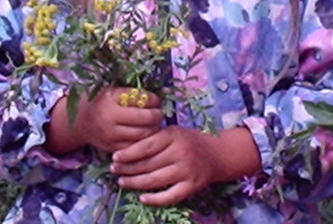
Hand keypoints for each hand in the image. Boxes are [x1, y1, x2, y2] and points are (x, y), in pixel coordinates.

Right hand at [45, 86, 162, 154]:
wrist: (79, 121)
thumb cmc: (100, 101)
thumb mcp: (113, 89)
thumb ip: (133, 91)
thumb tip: (161, 93)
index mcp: (111, 99)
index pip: (141, 98)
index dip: (153, 99)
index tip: (156, 99)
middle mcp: (111, 118)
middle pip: (145, 118)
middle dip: (157, 115)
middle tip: (159, 112)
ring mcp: (111, 136)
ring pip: (143, 135)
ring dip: (154, 129)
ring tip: (154, 123)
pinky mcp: (112, 148)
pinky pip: (135, 147)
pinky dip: (144, 142)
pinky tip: (146, 135)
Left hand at [111, 125, 260, 206]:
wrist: (218, 154)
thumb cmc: (191, 141)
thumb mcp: (175, 132)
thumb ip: (155, 138)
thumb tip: (126, 148)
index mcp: (174, 135)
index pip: (146, 145)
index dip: (128, 153)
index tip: (114, 157)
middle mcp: (181, 152)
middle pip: (148, 164)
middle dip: (127, 169)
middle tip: (114, 171)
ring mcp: (187, 170)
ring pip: (155, 180)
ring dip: (135, 183)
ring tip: (122, 182)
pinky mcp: (192, 186)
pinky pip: (169, 196)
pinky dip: (154, 199)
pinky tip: (142, 198)